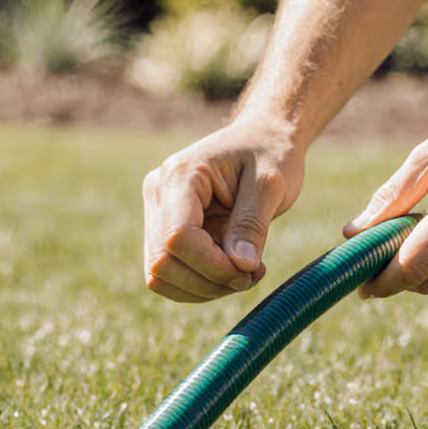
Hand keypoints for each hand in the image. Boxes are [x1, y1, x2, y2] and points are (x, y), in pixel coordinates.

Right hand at [143, 115, 304, 302]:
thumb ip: (252, 225)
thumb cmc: (271, 154)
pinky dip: (200, 286)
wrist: (264, 139)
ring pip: (160, 276)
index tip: (250, 270)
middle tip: (251, 276)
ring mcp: (157, 213)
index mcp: (180, 175)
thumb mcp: (271, 185)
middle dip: (208, 282)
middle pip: (162, 263)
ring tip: (244, 274)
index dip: (211, 265)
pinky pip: (169, 275)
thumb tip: (240, 267)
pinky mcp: (164, 231)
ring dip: (203, 289)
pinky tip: (232, 272)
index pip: (177, 236)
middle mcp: (158, 194)